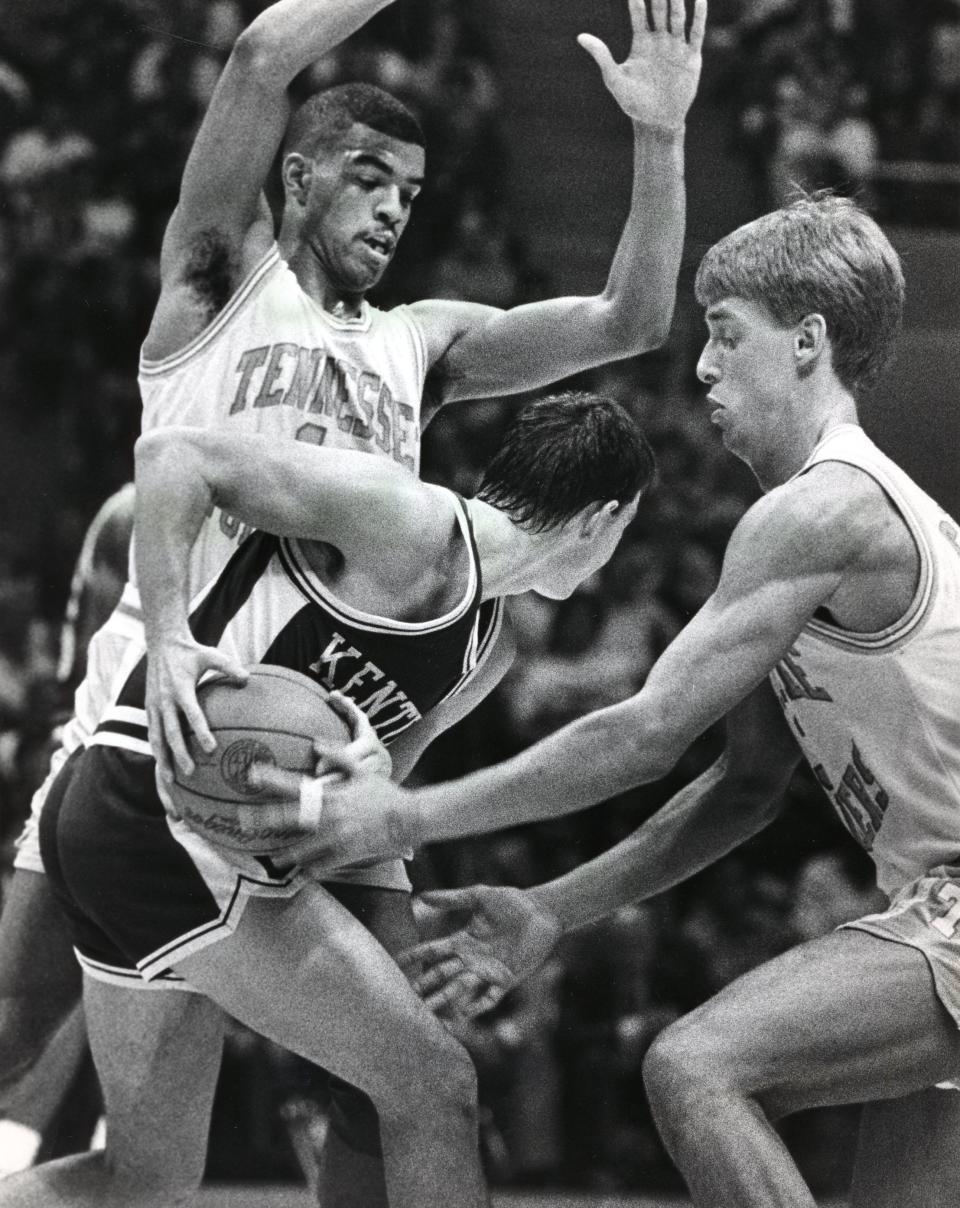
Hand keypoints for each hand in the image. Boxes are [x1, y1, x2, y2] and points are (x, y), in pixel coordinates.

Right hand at [145, 633, 247, 810]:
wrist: (161, 643)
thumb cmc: (190, 651)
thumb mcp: (211, 654)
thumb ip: (229, 666)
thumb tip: (248, 678)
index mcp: (180, 688)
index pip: (191, 713)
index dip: (201, 730)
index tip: (211, 748)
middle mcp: (164, 700)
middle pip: (170, 732)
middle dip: (179, 754)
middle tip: (190, 772)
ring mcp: (153, 706)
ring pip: (156, 739)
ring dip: (162, 761)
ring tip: (169, 781)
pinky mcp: (149, 710)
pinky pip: (152, 735)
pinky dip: (157, 753)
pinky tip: (163, 769)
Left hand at [247, 699, 410, 868]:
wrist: (407, 818)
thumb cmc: (384, 794)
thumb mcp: (362, 771)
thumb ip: (337, 756)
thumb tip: (314, 743)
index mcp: (331, 794)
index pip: (295, 785)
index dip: (272, 780)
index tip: (251, 775)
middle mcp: (329, 816)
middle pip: (289, 818)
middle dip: (263, 818)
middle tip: (242, 819)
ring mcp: (336, 837)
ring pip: (302, 848)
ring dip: (285, 854)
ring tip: (273, 858)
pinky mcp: (345, 854)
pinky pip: (321, 866)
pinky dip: (311, 870)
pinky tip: (302, 874)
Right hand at [398, 886, 561, 1018]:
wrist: (542, 912)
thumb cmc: (510, 902)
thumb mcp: (478, 896)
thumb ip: (451, 899)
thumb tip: (422, 896)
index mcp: (462, 940)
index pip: (433, 951)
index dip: (415, 956)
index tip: (394, 963)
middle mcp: (471, 959)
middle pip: (442, 974)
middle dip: (425, 985)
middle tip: (406, 997)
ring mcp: (488, 970)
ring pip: (460, 988)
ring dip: (444, 999)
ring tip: (428, 1011)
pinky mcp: (506, 979)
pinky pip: (490, 997)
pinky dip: (478, 1005)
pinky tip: (465, 1014)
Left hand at [579, 0, 705, 129]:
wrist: (656, 121)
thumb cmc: (633, 103)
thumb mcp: (614, 79)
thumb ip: (601, 56)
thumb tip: (580, 37)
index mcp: (641, 43)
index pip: (638, 15)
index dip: (636, 0)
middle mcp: (659, 40)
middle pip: (659, 10)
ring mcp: (676, 47)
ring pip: (677, 18)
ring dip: (677, 2)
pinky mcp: (691, 56)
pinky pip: (696, 32)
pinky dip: (699, 16)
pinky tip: (700, 0)